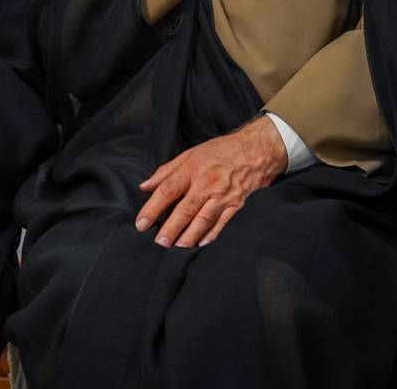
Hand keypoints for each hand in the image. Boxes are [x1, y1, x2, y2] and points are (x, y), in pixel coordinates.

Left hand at [135, 117, 286, 248]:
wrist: (254, 150)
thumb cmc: (219, 151)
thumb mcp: (189, 154)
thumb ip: (166, 172)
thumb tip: (145, 187)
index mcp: (192, 169)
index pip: (167, 190)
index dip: (152, 208)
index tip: (141, 223)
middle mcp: (207, 183)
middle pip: (185, 209)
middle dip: (171, 228)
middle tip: (159, 242)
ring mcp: (223, 195)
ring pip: (203, 219)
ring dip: (189, 235)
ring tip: (177, 246)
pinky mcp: (236, 204)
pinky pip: (221, 223)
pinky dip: (210, 234)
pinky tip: (200, 243)